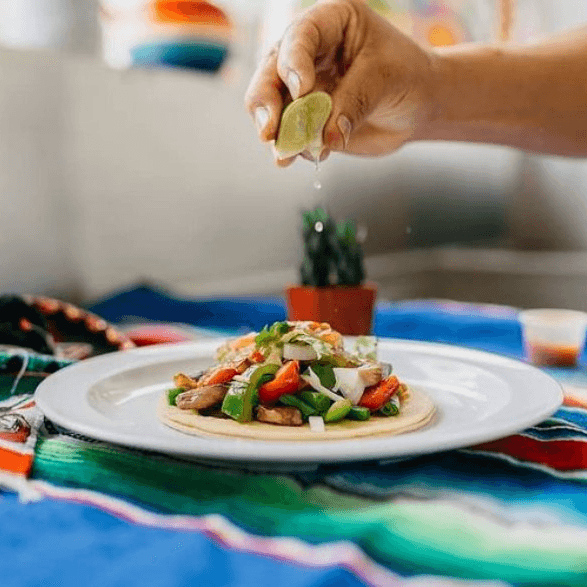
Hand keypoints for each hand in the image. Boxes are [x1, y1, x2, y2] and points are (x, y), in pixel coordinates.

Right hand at [244, 0, 438, 165]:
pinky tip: (291, 158)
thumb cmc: (406, 76)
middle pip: (270, 73)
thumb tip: (325, 138)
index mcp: (328, 24)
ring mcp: (303, 90)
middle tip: (269, 129)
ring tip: (284, 153)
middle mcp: (307, 54)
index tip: (302, 89)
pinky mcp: (306, 120)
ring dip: (275, 132)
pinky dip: (290, 148)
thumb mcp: (385, 79)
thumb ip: (353, 103)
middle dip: (266, 103)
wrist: (417, 106)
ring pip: (273, 108)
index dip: (294, 62)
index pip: (299, 36)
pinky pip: (290, 134)